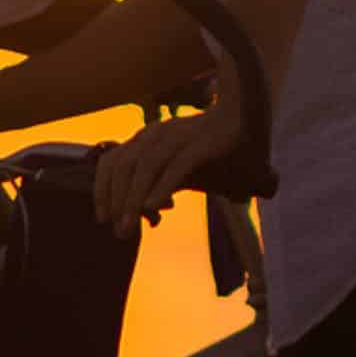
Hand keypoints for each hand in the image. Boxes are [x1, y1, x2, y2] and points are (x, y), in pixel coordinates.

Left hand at [93, 107, 238, 235]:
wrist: (252, 125)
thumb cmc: (217, 151)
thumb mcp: (185, 172)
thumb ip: (164, 187)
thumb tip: (149, 211)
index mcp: (149, 140)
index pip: (113, 162)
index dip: (103, 190)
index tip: (103, 219)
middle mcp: (159, 135)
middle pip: (123, 166)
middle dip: (116, 202)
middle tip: (120, 232)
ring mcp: (180, 137)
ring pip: (145, 166)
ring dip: (133, 199)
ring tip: (129, 227)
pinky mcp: (203, 144)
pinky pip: (176, 166)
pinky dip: (161, 187)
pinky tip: (153, 209)